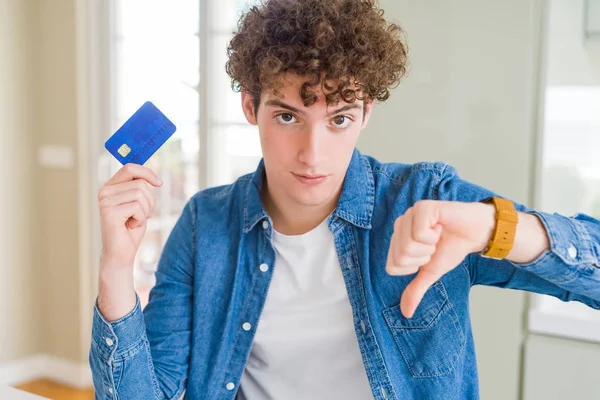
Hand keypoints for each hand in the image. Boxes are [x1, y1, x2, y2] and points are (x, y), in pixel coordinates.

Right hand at [98, 163, 162, 268]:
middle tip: (141, 215)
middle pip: (140, 183)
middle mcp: (105, 191)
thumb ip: (140, 188)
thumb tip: (151, 176)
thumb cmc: (131, 229)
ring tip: (135, 220)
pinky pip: (137, 207)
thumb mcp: (138, 203)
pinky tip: (131, 226)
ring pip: (140, 194)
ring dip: (145, 210)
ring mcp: (105, 201)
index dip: (147, 172)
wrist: (121, 253)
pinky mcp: (109, 212)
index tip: (159, 183)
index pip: (129, 168)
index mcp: (110, 186)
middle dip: (149, 201)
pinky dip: (141, 218)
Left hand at [386, 200, 494, 317]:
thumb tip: (406, 313)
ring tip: (438, 236)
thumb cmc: (452, 247)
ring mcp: (410, 214)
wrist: (475, 233)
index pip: (392, 266)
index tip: (428, 256)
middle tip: (435, 245)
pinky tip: (440, 227)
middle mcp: (400, 224)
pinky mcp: (422, 208)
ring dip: (429, 247)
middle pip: (400, 257)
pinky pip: (419, 234)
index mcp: (397, 239)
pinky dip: (434, 236)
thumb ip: (416, 289)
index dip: (414, 267)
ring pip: (408, 246)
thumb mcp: (431, 272)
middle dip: (423, 258)